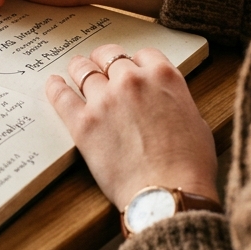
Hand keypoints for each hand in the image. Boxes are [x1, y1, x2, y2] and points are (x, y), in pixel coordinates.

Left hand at [45, 44, 218, 209]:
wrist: (169, 195)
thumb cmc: (188, 167)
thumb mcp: (196, 122)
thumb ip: (175, 102)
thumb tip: (164, 102)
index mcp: (163, 78)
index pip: (143, 54)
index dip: (135, 61)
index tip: (129, 67)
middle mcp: (132, 81)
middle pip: (109, 56)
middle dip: (104, 60)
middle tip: (99, 66)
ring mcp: (105, 100)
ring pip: (83, 69)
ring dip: (80, 68)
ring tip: (76, 70)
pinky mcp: (83, 122)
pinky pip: (61, 95)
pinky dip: (55, 87)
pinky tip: (54, 83)